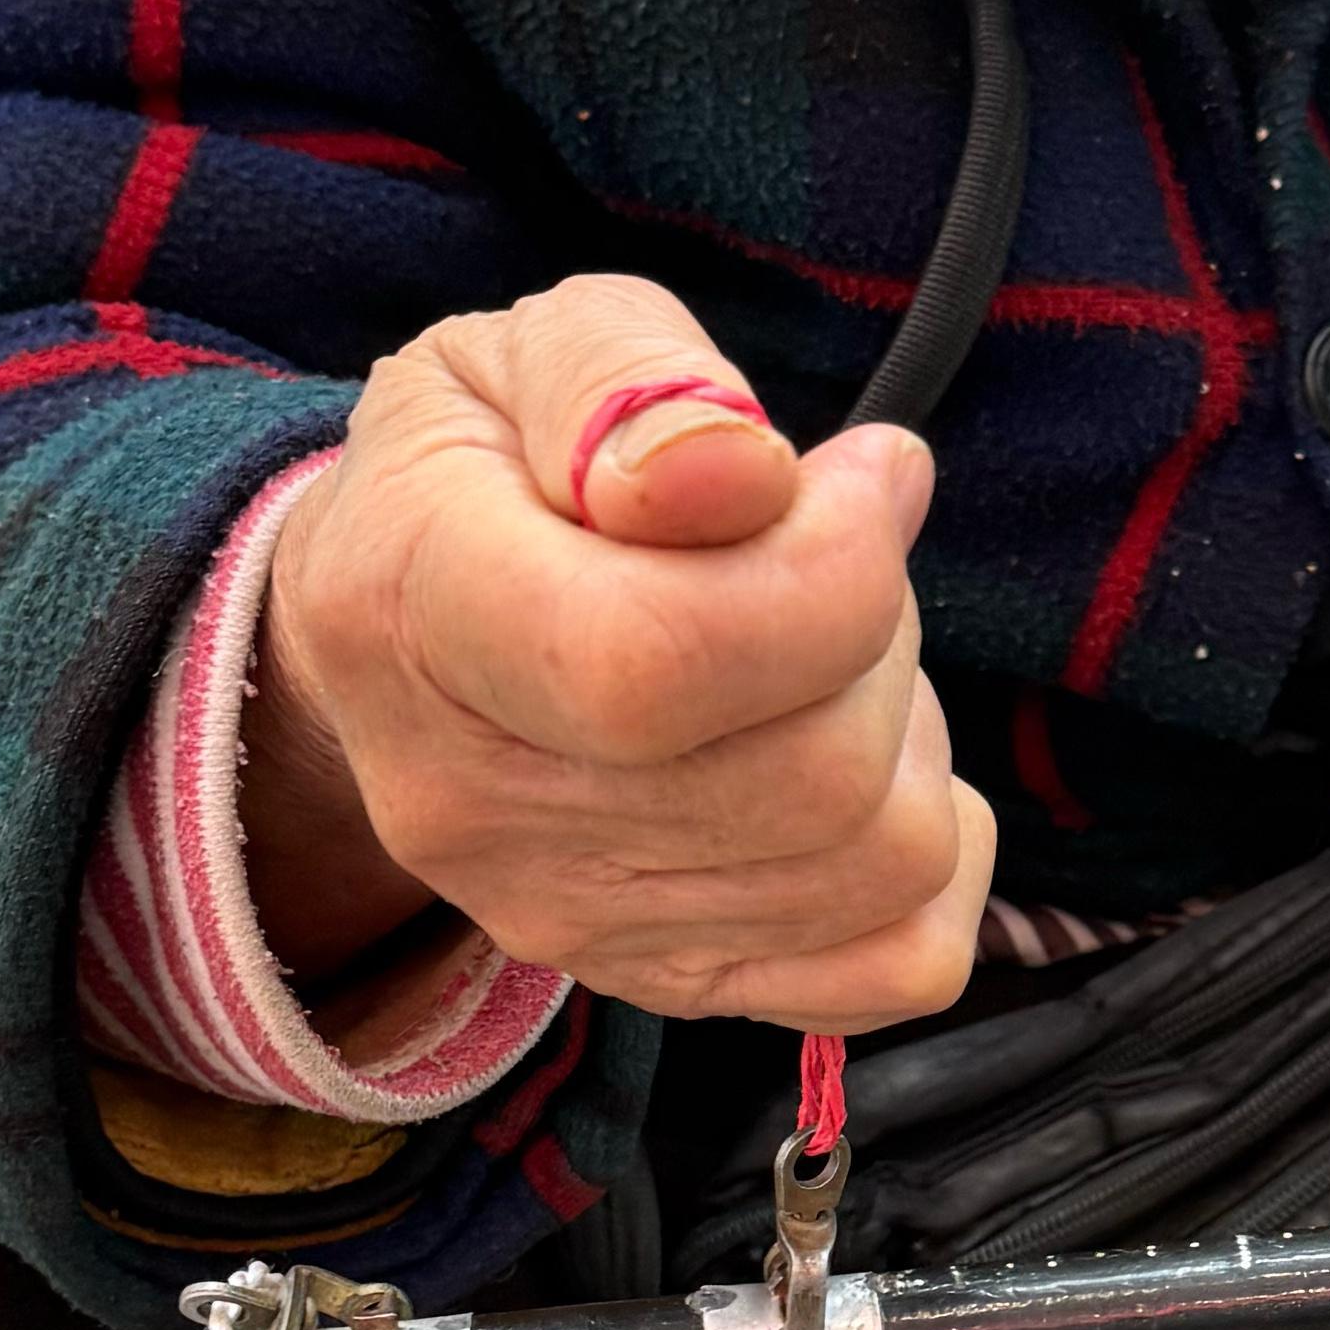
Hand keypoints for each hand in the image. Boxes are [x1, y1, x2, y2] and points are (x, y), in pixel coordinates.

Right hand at [243, 273, 994, 1026]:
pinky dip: (936, 857)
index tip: (860, 477)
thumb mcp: (527, 350)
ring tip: (830, 651)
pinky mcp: (661, 979)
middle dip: (880, 630)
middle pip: (809, 774)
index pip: (656, 663)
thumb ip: (631, 378)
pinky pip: (898, 964)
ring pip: (880, 862)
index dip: (827, 569)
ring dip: (906, 730)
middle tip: (832, 549)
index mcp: (417, 615)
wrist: (393, 636)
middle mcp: (475, 807)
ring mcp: (569, 919)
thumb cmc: (483, 473)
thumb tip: (741, 476)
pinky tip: (870, 761)